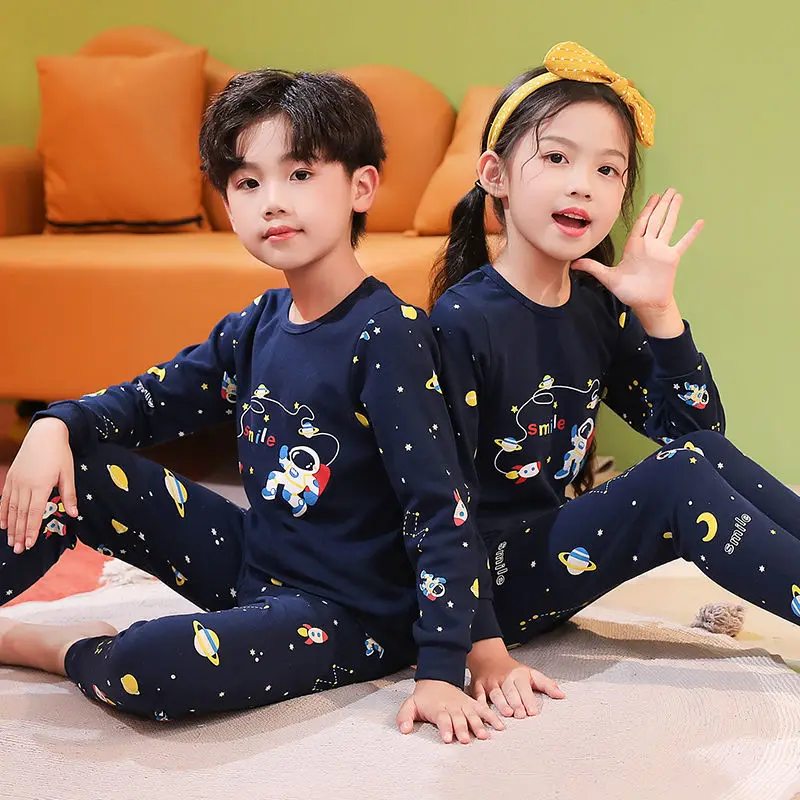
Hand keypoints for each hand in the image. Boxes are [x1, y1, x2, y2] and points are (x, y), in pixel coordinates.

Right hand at [0, 418, 77, 552]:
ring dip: (10, 527)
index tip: (30, 544)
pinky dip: (2, 512)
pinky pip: (4, 498)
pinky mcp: (11, 477)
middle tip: (19, 550)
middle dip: (20, 534)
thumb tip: (74, 514)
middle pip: (21, 514)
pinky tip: (2, 524)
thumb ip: (69, 495)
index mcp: (41, 485)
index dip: (32, 530)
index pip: (35, 513)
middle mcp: (25, 485)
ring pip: (10, 509)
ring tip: (11, 542)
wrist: (45, 434)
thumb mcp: (68, 473)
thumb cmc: (60, 454)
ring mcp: (16, 481)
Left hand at [396, 678, 504, 742]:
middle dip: (462, 729)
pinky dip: (492, 717)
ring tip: (484, 736)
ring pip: (472, 715)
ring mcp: (464, 705)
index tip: (448, 738)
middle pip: (458, 718)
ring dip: (478, 725)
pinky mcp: (472, 704)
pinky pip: (483, 709)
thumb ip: (405, 717)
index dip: (445, 728)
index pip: (442, 718)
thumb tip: (404, 730)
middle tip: (466, 739)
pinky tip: (500, 726)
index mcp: (438, 708)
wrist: (436, 679)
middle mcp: (452, 707)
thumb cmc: (424, 698)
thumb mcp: (410, 704)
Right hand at [468, 651, 564, 718]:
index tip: (532, 712)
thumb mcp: (531, 673)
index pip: (524, 688)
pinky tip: (483, 712)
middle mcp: (504, 678)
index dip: (528, 700)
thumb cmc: (513, 670)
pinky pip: (478, 695)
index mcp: (518, 675)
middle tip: (520, 715)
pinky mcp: (478, 686)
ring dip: (501, 704)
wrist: (489, 657)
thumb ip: (546, 685)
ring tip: (507, 713)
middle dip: (515, 703)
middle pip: (510, 691)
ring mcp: (490, 682)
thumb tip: (561, 695)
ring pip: (495, 693)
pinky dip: (479, 703)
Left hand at [571, 188, 703, 313]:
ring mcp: (661, 251)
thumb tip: (573, 263)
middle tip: (669, 189)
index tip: (653, 196)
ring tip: (679, 196)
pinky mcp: (671, 259)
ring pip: (668, 225)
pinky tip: (700, 222)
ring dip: (674, 211)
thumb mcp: (608, 278)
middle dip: (662, 204)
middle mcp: (648, 245)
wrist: (645, 304)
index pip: (641, 223)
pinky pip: (683, 243)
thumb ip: (593, 268)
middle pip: (656, 219)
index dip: (647, 209)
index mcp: (634, 246)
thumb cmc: (629, 292)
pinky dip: (691, 233)